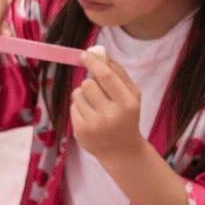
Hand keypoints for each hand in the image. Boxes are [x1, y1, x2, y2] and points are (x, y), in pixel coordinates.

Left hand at [71, 47, 145, 168]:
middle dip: (89, 83)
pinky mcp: (81, 132)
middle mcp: (111, 115)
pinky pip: (72, 107)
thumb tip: (99, 52)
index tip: (84, 54)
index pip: (106, 77)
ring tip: (94, 107)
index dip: (93, 63)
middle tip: (97, 92)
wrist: (123, 152)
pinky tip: (90, 118)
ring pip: (77, 95)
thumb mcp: (132, 96)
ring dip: (83, 96)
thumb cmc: (127, 117)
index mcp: (127, 104)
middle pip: (88, 84)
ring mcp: (95, 126)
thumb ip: (118, 73)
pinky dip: (79, 108)